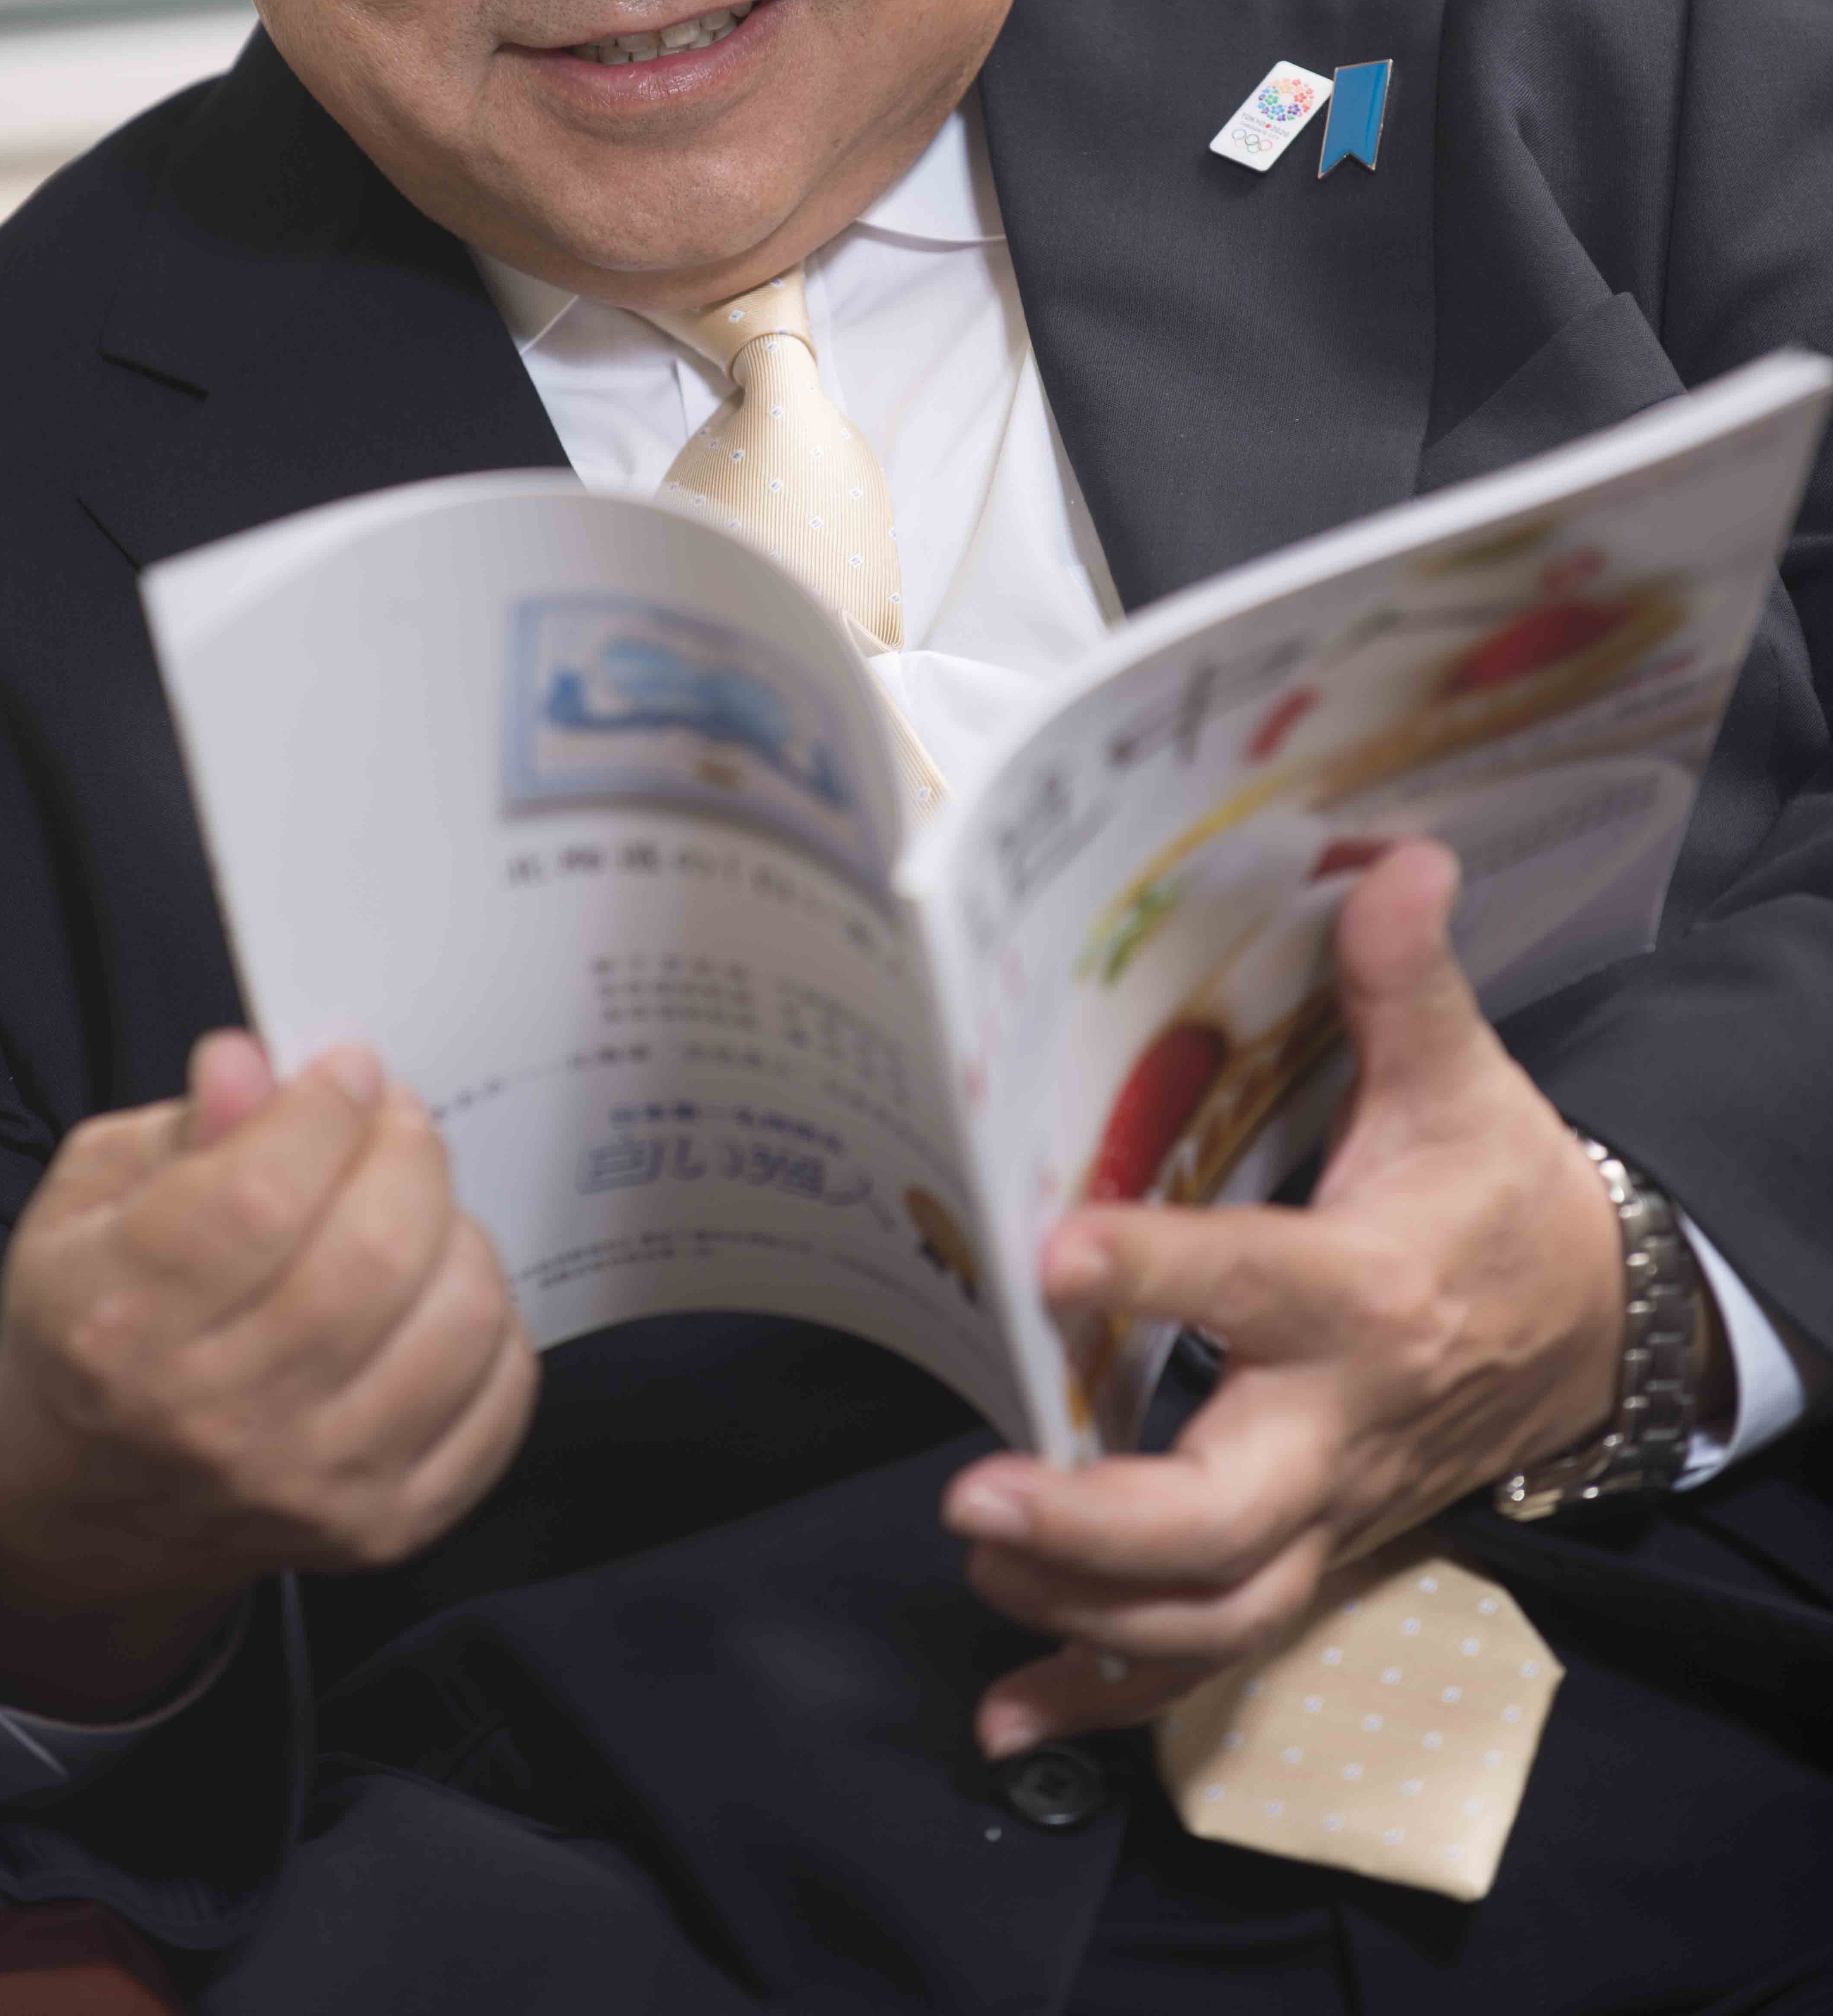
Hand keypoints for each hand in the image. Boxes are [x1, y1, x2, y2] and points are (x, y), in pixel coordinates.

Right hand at [0, 1032, 535, 1717]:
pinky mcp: (386, 1526)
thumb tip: (251, 1062)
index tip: (345, 1070)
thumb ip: (183, 1125)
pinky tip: (435, 1294)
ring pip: (457, 1320)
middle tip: (390, 1121)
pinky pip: (500, 1397)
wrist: (97, 1495)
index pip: (259, 1197)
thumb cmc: (100, 1319)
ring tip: (411, 1211)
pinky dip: (491, 1324)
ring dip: (455, 1231)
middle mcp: (215, 1418)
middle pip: (374, 1254)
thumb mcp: (96, 1198)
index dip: (325, 1107)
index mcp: (120, 1324)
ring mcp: (311, 1483)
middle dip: (406, 1150)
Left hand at [942, 841, 1629, 1757]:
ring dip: (1084, 1612)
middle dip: (1104, 1523)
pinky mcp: (1312, 1559)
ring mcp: (1328, 1515)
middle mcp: (1342, 1428)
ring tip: (975, 1560)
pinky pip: (1210, 1655)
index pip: (1255, 1285)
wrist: (1593, 1327)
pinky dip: (1105, 1696)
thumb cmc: (1499, 1192)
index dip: (1160, 1268)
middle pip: (1231, 1516)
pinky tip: (1006, 1713)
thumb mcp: (1466, 1081)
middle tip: (978, 1494)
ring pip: (1213, 1611)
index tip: (1057, 1250)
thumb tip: (1398, 855)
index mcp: (1369, 1294)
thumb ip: (1406, 982)